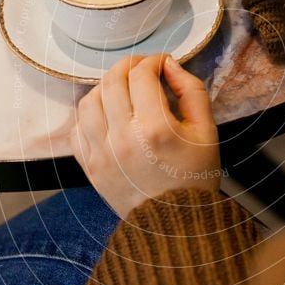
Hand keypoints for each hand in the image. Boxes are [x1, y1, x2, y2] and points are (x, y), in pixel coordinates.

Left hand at [71, 54, 220, 218]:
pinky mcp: (90, 167)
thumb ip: (191, 91)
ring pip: (89, 100)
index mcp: (156, 128)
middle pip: (112, 81)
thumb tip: (170, 66)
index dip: (152, 60)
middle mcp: (123, 138)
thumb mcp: (207, 131)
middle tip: (142, 68)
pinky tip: (106, 114)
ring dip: (105, 86)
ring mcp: (102, 153)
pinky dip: (89, 114)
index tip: (161, 63)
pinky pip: (77, 128)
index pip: (141, 74)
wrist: (175, 224)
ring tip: (122, 88)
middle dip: (128, 65)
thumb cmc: (194, 178)